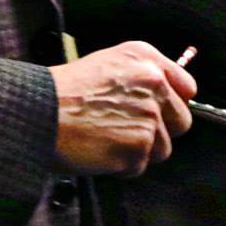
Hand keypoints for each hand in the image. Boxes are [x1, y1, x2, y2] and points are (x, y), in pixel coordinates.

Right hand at [49, 41, 197, 176]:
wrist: (39, 113)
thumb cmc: (63, 92)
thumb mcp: (107, 64)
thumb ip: (142, 77)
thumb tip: (167, 99)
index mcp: (146, 58)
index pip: (186, 87)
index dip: (172, 105)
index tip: (160, 113)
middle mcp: (154, 83)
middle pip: (181, 122)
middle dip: (158, 132)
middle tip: (126, 131)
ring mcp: (148, 116)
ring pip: (162, 148)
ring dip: (138, 151)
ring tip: (107, 139)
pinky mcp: (138, 146)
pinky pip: (140, 166)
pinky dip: (122, 167)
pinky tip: (100, 151)